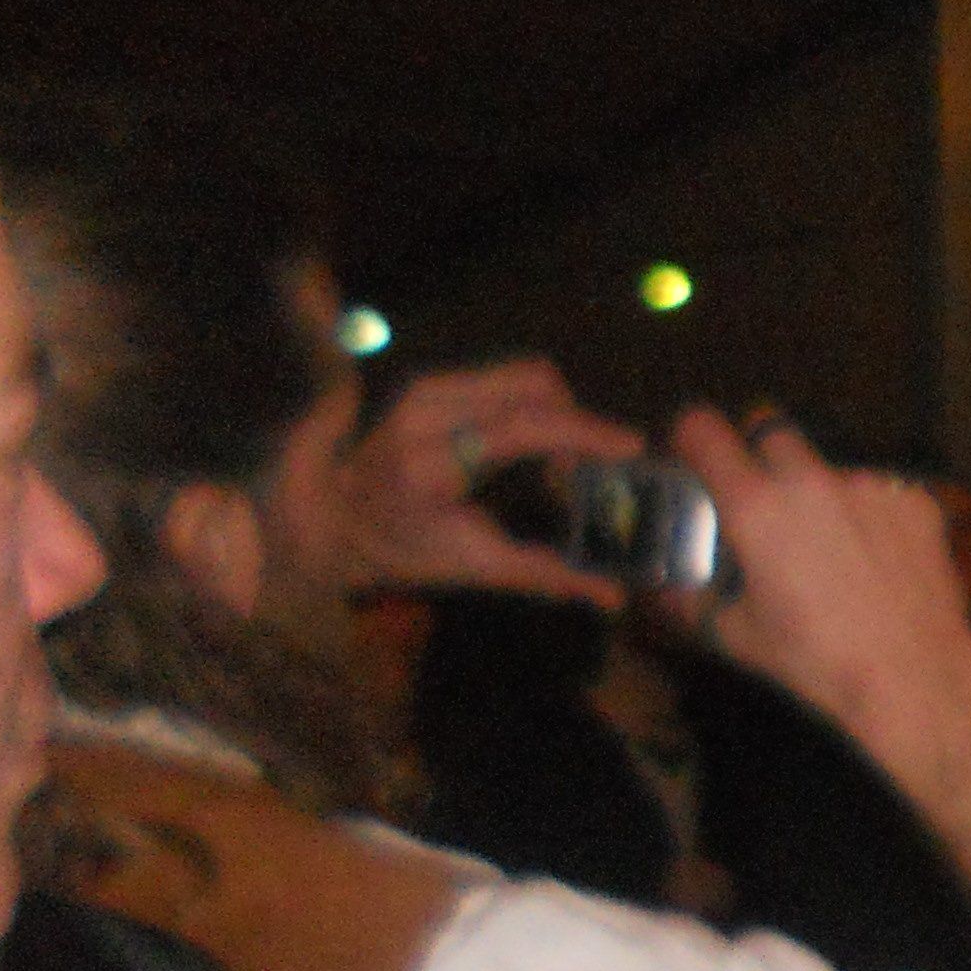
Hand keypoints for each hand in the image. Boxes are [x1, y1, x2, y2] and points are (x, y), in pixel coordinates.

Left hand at [341, 360, 644, 599]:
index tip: (630, 446)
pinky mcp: (428, 382)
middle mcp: (426, 415)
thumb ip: (549, 575)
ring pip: (523, 374)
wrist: (339, 520)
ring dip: (556, 410)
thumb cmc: (409, 548)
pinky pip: (504, 377)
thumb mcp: (477, 567)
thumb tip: (614, 597)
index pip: (523, 427)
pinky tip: (530, 442)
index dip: (584, 432)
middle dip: (574, 420)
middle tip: (582, 467)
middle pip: (532, 385)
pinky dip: (533, 404)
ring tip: (554, 459)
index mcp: (433, 465)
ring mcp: (424, 391)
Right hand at [663, 408, 970, 775]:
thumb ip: (693, 602)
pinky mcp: (915, 498)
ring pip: (829, 466)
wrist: (913, 673)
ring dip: (820, 491)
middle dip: (759, 455)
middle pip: (770, 430)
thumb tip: (665, 589)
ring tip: (834, 545)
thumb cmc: (816, 660)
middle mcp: (809, 479)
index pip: (703, 430)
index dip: (691, 436)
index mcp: (755, 506)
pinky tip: (881, 558)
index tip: (694, 453)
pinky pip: (880, 491)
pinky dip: (871, 514)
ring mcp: (868, 483)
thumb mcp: (739, 636)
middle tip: (766, 500)